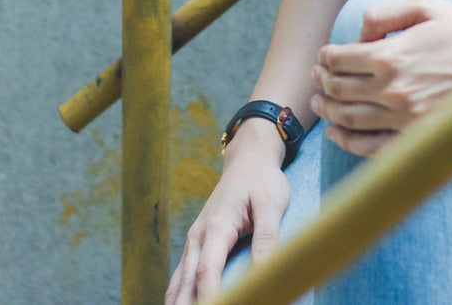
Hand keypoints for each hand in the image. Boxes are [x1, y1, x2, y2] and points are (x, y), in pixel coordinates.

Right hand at [165, 123, 288, 304]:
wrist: (248, 160)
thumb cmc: (261, 180)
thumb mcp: (271, 204)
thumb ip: (267, 237)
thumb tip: (265, 271)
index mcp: (216, 227)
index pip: (207, 271)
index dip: (209, 297)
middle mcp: (198, 236)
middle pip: (187, 282)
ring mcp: (195, 241)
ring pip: (180, 280)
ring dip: (180, 302)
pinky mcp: (198, 244)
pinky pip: (183, 275)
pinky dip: (179, 294)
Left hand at [310, 0, 451, 156]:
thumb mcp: (425, 6)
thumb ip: (384, 13)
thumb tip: (359, 33)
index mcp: (390, 55)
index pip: (339, 60)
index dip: (326, 57)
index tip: (324, 56)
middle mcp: (391, 89)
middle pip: (339, 90)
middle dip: (321, 83)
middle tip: (316, 78)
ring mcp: (402, 118)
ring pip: (349, 119)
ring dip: (328, 111)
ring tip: (319, 104)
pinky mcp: (415, 137)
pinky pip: (372, 147)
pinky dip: (348, 142)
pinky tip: (338, 134)